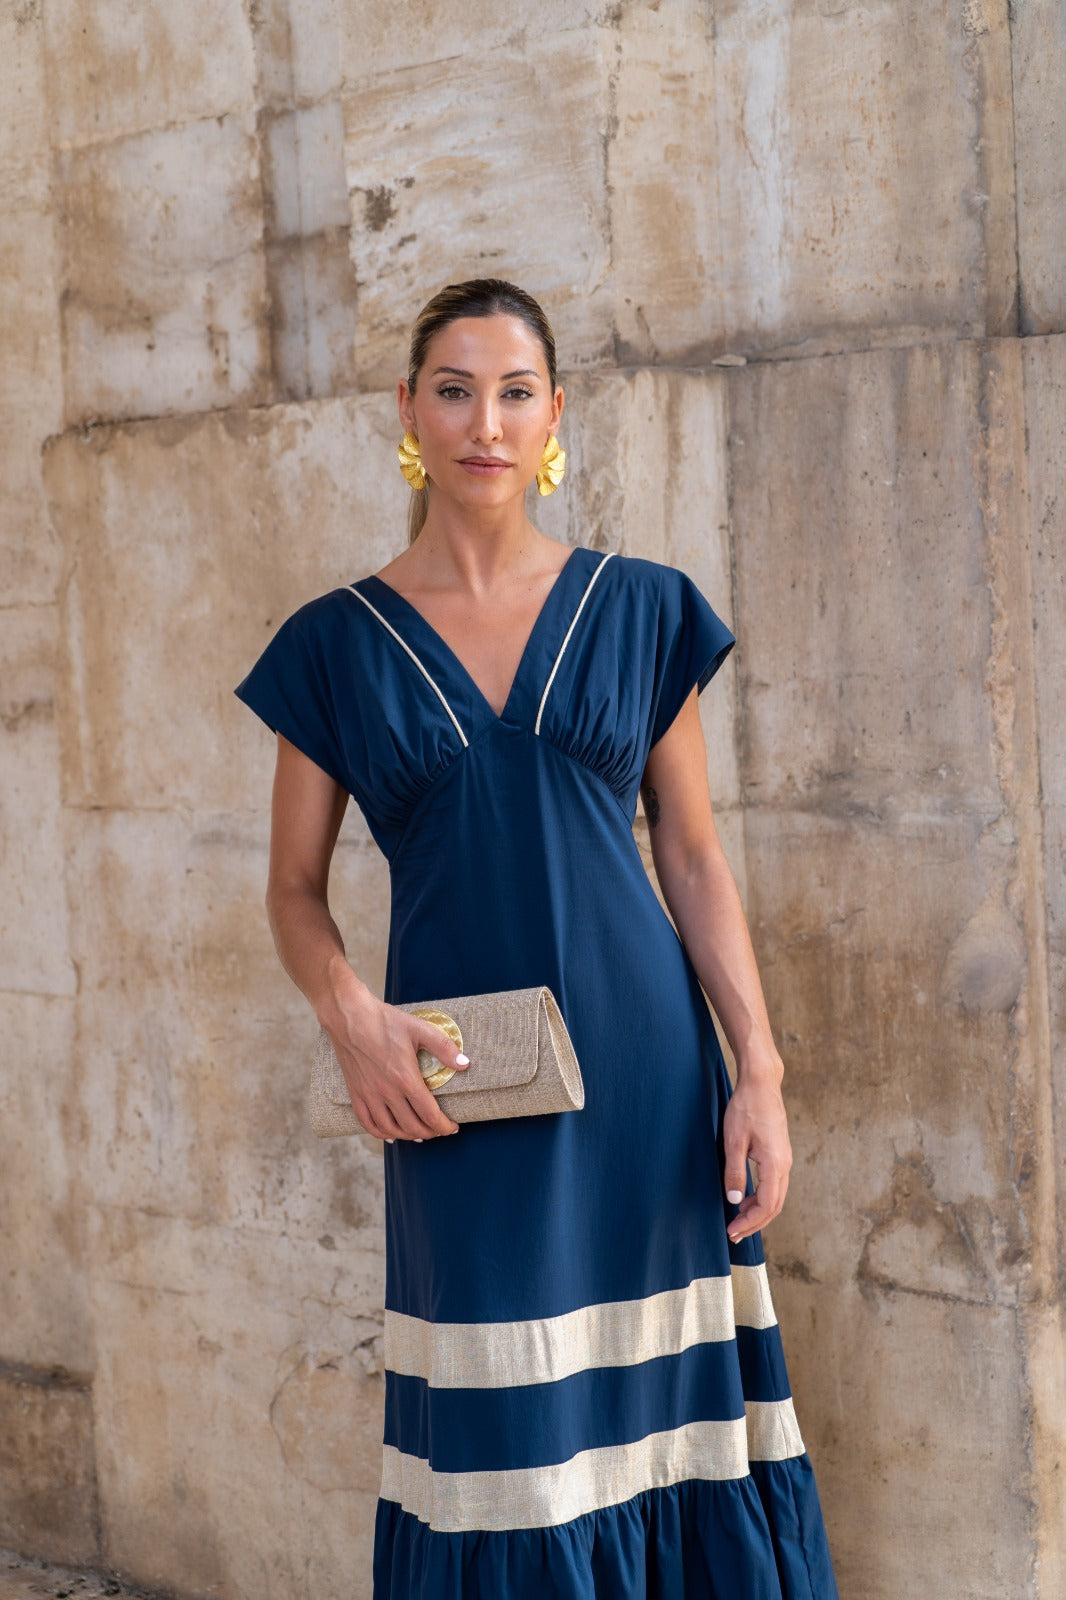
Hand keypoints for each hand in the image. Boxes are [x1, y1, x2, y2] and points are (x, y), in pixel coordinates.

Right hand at [325, 992, 469, 1142]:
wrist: (349, 1017)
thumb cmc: (384, 1021)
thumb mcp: (420, 1029)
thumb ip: (444, 1048)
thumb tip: (464, 1064)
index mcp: (406, 1079)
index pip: (430, 1114)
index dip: (444, 1126)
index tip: (452, 1128)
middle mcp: (387, 1092)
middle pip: (412, 1126)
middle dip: (430, 1133)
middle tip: (439, 1130)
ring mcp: (369, 1095)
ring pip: (389, 1129)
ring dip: (407, 1136)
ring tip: (418, 1134)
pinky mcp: (355, 1093)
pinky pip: (367, 1122)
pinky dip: (380, 1133)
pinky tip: (389, 1134)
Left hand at [722, 1070, 791, 1243]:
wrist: (762, 1084)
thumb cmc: (746, 1108)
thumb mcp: (734, 1140)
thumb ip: (735, 1171)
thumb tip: (735, 1200)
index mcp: (775, 1164)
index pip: (766, 1206)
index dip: (749, 1223)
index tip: (732, 1231)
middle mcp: (785, 1165)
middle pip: (774, 1206)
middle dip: (754, 1223)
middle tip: (733, 1233)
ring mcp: (785, 1160)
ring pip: (776, 1197)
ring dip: (758, 1212)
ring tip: (737, 1220)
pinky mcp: (780, 1154)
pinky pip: (775, 1185)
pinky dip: (762, 1198)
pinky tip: (746, 1198)